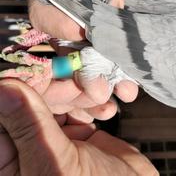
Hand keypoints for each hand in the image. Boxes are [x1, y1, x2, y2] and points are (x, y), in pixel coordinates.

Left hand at [0, 79, 157, 175]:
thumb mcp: (57, 164)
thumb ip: (30, 127)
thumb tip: (3, 88)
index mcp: (12, 162)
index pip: (7, 113)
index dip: (24, 88)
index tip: (44, 70)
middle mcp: (30, 148)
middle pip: (33, 102)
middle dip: (59, 88)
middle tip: (80, 84)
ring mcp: (55, 140)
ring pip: (58, 101)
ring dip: (80, 93)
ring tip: (100, 96)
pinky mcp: (79, 134)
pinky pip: (79, 107)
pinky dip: (94, 102)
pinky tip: (106, 109)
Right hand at [28, 0, 175, 120]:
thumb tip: (102, 0)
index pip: (46, 18)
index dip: (61, 31)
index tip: (85, 37)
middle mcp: (71, 22)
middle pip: (68, 52)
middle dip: (84, 72)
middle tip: (99, 88)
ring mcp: (94, 39)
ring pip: (91, 66)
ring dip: (105, 82)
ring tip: (123, 92)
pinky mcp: (115, 49)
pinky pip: (113, 68)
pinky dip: (121, 81)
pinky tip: (130, 89)